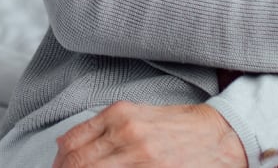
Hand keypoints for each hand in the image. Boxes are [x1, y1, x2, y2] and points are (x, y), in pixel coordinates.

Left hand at [54, 102, 244, 167]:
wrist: (219, 135)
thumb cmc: (178, 126)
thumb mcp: (137, 115)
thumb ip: (104, 128)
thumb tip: (66, 146)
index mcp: (119, 114)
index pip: (71, 142)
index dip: (58, 161)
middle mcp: (126, 134)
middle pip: (78, 164)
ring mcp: (141, 158)